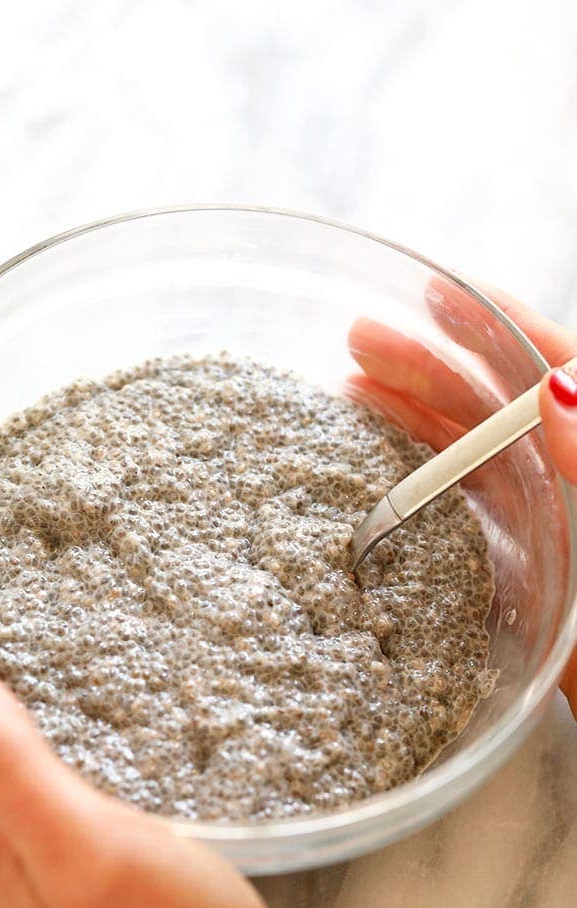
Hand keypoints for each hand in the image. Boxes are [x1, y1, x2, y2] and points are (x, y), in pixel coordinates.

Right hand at [344, 279, 576, 714]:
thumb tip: (558, 388)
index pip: (560, 373)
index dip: (496, 326)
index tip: (428, 295)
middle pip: (506, 417)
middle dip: (433, 373)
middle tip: (355, 350)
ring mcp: (567, 552)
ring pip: (485, 475)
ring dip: (419, 435)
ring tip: (353, 406)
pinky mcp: (545, 612)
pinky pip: (479, 548)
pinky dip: (430, 515)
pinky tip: (385, 499)